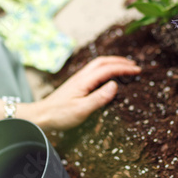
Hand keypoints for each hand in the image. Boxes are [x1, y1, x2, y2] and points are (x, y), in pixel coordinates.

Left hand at [21, 56, 140, 130]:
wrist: (41, 116)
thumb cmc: (60, 115)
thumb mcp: (81, 110)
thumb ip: (99, 98)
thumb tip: (115, 85)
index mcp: (84, 81)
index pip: (108, 69)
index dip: (123, 68)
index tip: (137, 70)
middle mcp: (81, 76)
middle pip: (103, 61)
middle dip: (120, 61)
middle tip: (134, 66)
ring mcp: (78, 79)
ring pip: (98, 64)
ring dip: (113, 63)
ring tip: (125, 67)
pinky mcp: (76, 84)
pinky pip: (94, 71)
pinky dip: (106, 68)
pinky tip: (109, 76)